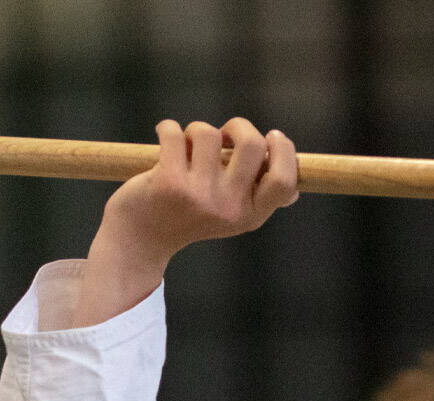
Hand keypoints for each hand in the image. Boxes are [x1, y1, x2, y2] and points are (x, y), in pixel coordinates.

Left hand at [100, 118, 298, 259]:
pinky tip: (164, 138)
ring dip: (196, 131)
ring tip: (186, 147)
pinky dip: (166, 128)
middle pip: (253, 144)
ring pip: (209, 133)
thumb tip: (294, 192)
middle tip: (224, 134)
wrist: (139, 241)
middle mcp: (227, 208)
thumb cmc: (187, 219)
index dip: (283, 150)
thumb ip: (258, 201)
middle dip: (238, 126)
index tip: (271, 136)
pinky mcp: (168, 182)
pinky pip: (174, 133)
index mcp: (249, 216)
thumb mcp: (229, 219)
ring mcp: (198, 195)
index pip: (284, 180)